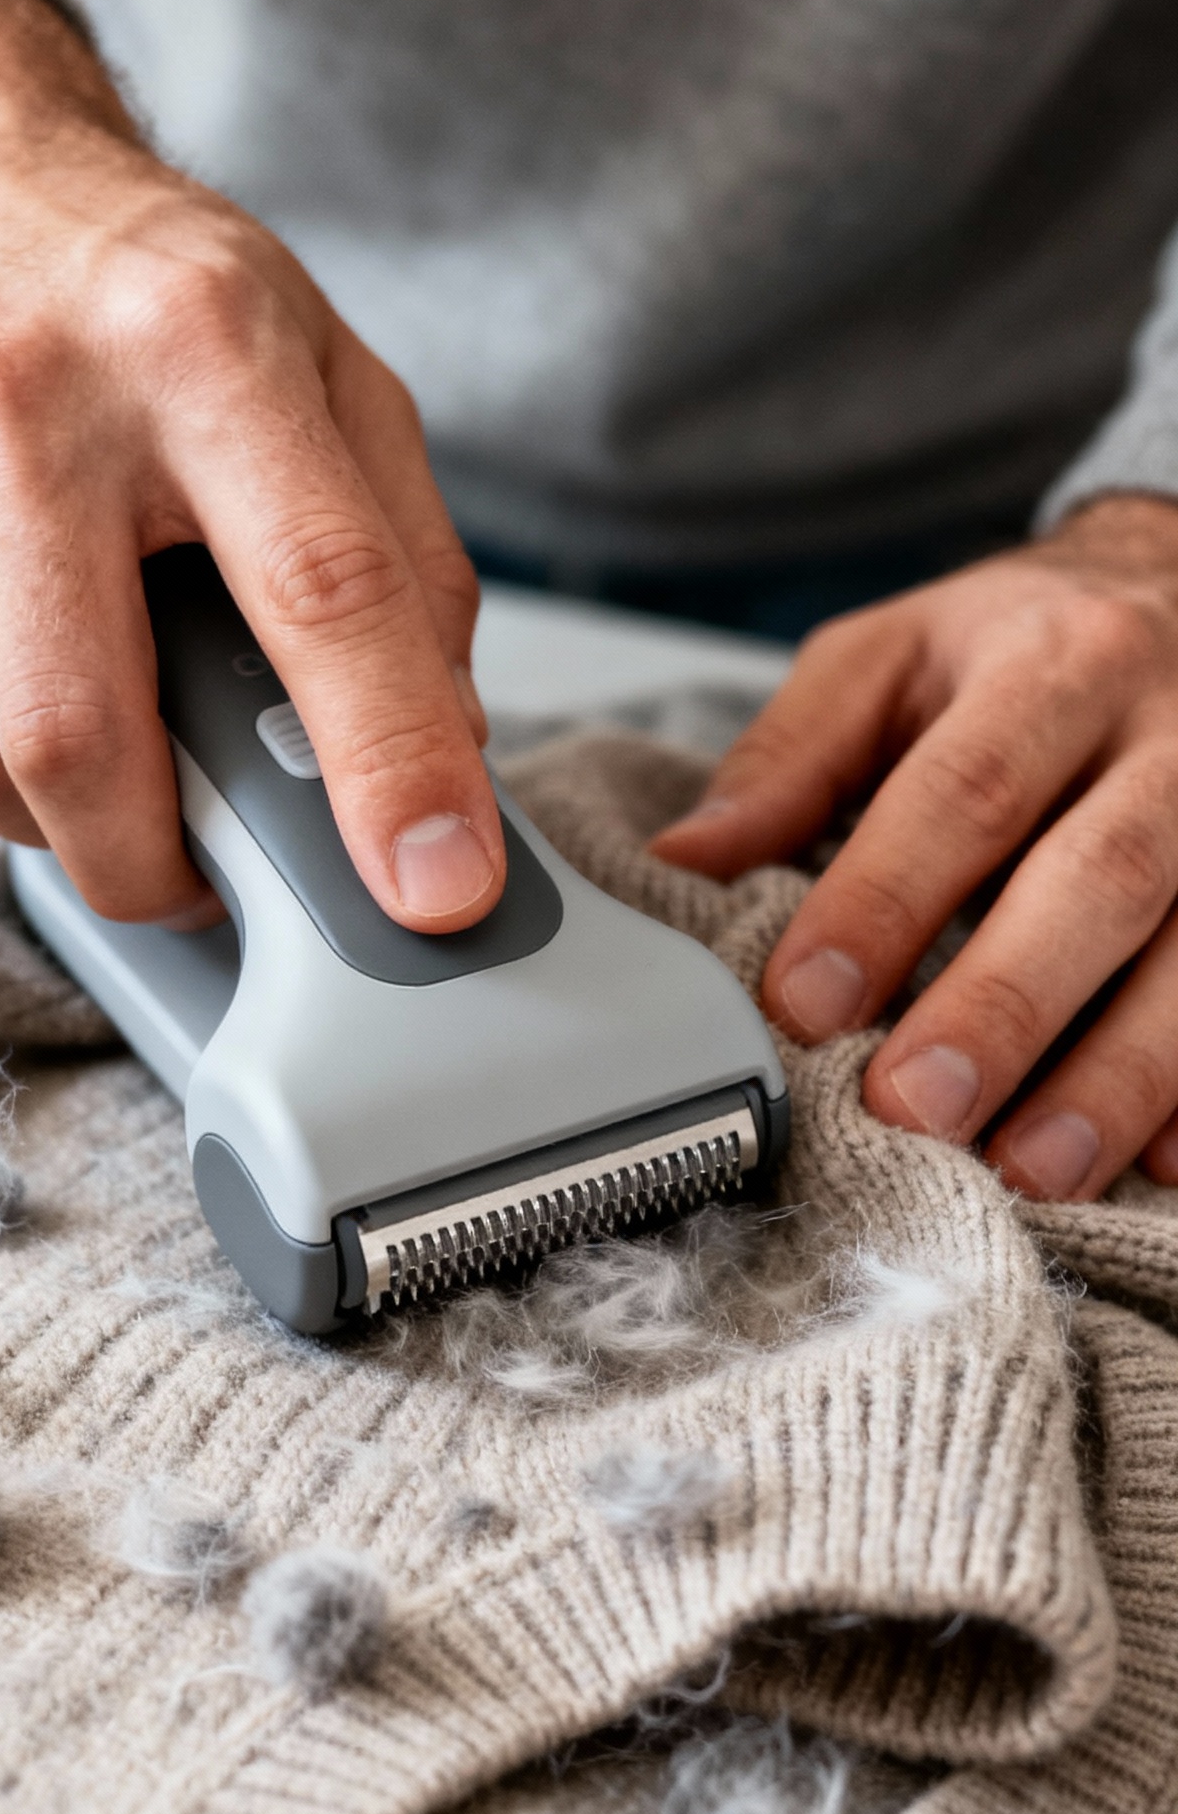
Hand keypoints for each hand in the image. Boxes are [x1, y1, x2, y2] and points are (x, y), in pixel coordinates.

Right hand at [0, 0, 501, 931]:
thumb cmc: (139, 283)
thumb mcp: (322, 364)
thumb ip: (404, 554)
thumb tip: (446, 751)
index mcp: (202, 344)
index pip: (319, 588)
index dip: (389, 761)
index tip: (435, 887)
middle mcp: (26, 397)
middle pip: (85, 734)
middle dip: (159, 866)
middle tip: (205, 875)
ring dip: (60, 823)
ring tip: (110, 766)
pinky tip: (11, 686)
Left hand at [652, 497, 1177, 1200]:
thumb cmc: (1022, 643)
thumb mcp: (892, 656)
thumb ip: (792, 758)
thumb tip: (684, 861)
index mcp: (1055, 663)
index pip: (964, 788)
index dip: (883, 901)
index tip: (804, 1003)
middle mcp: (1172, 734)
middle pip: (1101, 877)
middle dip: (1006, 1005)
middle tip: (917, 1108)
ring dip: (1118, 1074)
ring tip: (1032, 1170)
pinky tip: (1157, 1164)